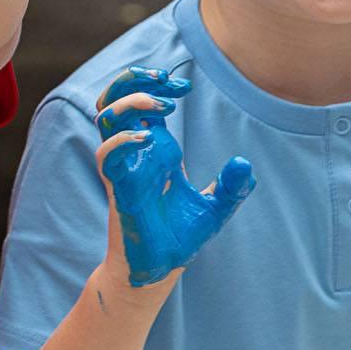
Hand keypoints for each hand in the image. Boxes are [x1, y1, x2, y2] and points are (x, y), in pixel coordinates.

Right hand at [94, 66, 254, 286]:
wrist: (161, 269)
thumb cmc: (180, 239)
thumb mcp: (215, 209)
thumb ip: (231, 187)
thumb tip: (244, 164)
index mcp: (157, 151)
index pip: (144, 103)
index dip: (158, 86)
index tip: (183, 88)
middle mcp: (137, 154)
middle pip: (116, 100)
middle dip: (135, 81)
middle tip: (164, 80)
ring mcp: (125, 169)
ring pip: (106, 119)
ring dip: (130, 104)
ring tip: (163, 107)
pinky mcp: (119, 189)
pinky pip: (107, 156)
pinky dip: (123, 141)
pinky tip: (149, 141)